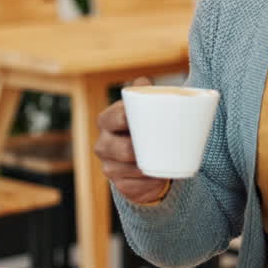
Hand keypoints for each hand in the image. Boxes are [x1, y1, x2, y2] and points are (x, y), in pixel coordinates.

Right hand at [95, 77, 170, 204]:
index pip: (115, 118)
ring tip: (164, 162)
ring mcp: (109, 167)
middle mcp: (103, 144)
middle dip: (139, 149)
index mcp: (106, 120)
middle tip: (162, 144)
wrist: (146, 160)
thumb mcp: (145, 110)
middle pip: (121, 148)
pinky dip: (149, 183)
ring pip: (128, 169)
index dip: (128, 119)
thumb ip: (144, 92)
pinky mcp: (120, 186)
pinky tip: (158, 178)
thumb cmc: (145, 128)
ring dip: (147, 167)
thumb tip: (143, 80)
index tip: (148, 118)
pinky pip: (134, 187)